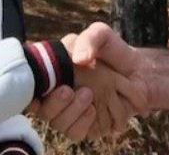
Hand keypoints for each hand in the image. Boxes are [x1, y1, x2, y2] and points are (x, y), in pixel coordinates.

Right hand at [29, 25, 150, 140]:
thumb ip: (90, 39)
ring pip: (58, 123)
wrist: (139, 72)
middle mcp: (56, 95)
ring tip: (89, 95)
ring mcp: (70, 112)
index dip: (29, 91)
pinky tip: (94, 109)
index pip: (30, 87)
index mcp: (52, 73)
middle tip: (68, 90)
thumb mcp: (101, 35)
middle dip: (53, 103)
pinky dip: (83, 123)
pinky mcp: (84, 126)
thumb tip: (78, 58)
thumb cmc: (113, 52)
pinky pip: (76, 133)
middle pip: (42, 109)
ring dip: (71, 112)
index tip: (39, 87)